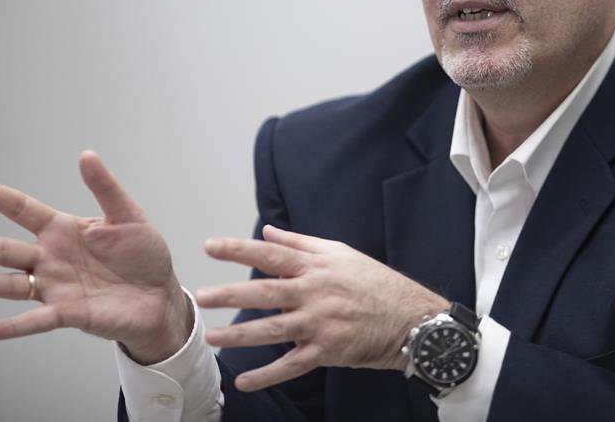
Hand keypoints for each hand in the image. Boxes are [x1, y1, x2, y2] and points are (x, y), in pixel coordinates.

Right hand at [0, 151, 190, 363]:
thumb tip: (87, 155)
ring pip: (12, 284)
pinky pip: (36, 320)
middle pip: (7, 250)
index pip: (23, 209)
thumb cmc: (144, 255)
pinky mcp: (69, 313)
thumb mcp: (129, 216)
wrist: (160, 296)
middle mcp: (52, 258)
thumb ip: (105, 188)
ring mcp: (57, 287)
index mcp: (64, 230)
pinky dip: (13, 327)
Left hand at [197, 224, 448, 391]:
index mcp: (317, 266)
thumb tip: (269, 232)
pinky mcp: (329, 351)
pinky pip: (292, 365)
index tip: (210, 246)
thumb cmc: (377, 283)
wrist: (412, 318)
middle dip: (231, 294)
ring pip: (274, 330)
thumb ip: (302, 243)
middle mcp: (316, 292)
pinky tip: (244, 381)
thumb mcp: (341, 253)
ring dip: (241, 335)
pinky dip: (267, 375)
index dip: (239, 249)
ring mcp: (321, 323)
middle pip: (266, 292)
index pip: (272, 254)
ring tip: (212, 336)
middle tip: (202, 296)